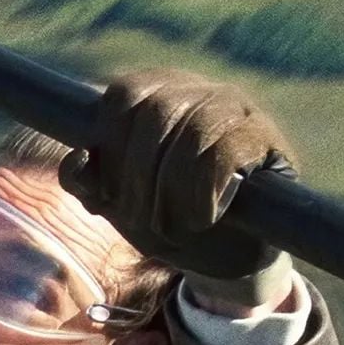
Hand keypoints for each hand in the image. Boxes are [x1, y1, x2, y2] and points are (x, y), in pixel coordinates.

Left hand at [59, 69, 296, 283]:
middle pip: (156, 113)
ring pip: (194, 131)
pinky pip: (229, 150)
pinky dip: (207, 190)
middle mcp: (197, 89)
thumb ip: (89, 182)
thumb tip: (78, 159)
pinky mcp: (266, 138)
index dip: (111, 148)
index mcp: (155, 92)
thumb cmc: (169, 219)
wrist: (228, 255)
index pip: (122, 96)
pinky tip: (204, 217)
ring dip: (173, 188)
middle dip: (139, 177)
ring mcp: (237, 108)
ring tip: (170, 225)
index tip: (110, 195)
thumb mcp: (120, 204)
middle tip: (141, 220)